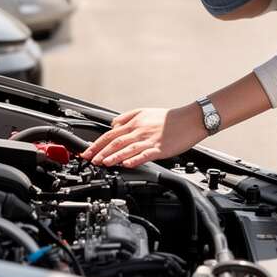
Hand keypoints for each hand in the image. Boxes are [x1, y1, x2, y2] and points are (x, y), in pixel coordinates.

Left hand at [81, 105, 207, 167]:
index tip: (87, 152)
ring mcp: (149, 140)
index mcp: (134, 122)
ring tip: (103, 163)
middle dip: (100, 152)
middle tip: (90, 160)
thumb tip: (112, 125)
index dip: (97, 144)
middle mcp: (139, 131)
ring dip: (113, 156)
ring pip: (127, 149)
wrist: (189, 120)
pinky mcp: (159, 148)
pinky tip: (126, 164)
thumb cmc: (168, 118)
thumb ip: (126, 118)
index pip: (110, 134)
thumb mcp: (144, 111)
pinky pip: (144, 154)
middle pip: (115, 142)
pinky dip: (134, 159)